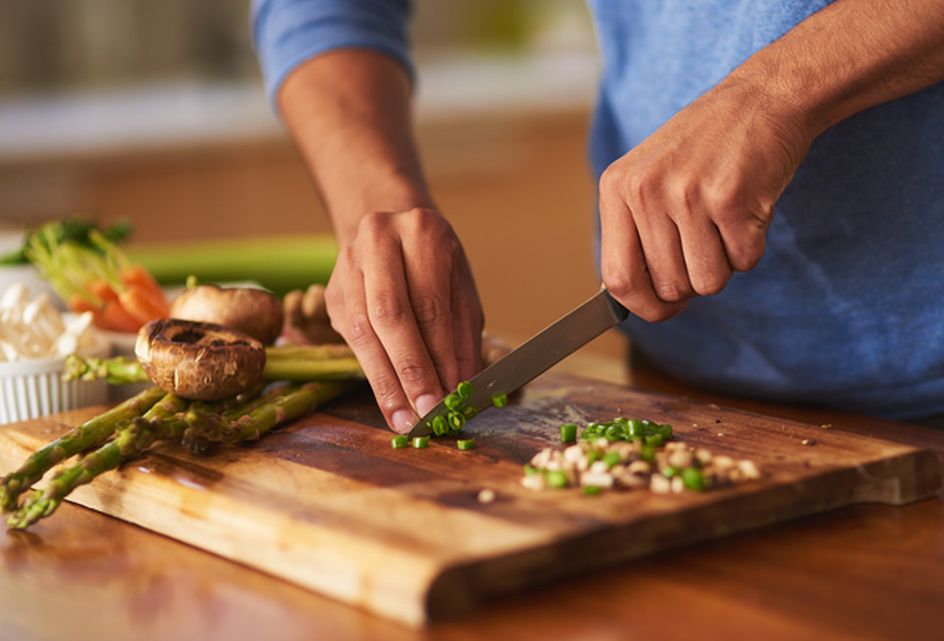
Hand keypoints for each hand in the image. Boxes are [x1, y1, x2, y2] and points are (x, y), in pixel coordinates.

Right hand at [324, 207, 483, 431]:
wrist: (391, 230)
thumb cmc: (436, 265)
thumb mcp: (461, 290)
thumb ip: (462, 336)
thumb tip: (462, 386)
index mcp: (422, 232)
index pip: (429, 304)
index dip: (439, 355)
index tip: (451, 396)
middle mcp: (378, 240)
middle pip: (390, 315)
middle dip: (410, 371)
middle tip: (428, 412)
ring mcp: (348, 265)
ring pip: (363, 331)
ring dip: (386, 382)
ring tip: (406, 419)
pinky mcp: (331, 293)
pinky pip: (351, 338)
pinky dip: (374, 374)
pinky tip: (390, 401)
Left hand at [599, 77, 812, 320]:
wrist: (763, 97)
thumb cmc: (705, 146)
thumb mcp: (650, 176)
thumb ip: (636, 232)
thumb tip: (635, 301)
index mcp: (617, 188)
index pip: (617, 278)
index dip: (644, 306)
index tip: (663, 309)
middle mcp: (646, 191)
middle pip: (670, 287)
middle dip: (695, 278)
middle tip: (708, 240)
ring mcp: (688, 194)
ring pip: (708, 282)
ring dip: (725, 264)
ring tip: (725, 221)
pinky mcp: (732, 199)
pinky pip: (744, 261)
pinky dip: (752, 246)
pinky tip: (748, 208)